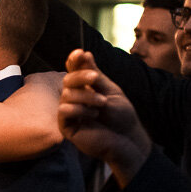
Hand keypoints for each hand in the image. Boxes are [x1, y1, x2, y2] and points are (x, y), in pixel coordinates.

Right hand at [58, 50, 152, 185]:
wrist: (126, 138)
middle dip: (81, 76)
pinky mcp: (67, 126)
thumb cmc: (121, 116)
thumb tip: (84, 53)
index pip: (74, 71)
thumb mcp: (110, 90)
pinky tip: (93, 115)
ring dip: (86, 96)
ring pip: (66, 94)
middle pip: (68, 80)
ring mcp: (70, 112)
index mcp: (85, 88)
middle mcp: (75, 98)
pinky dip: (78, 109)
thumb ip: (95, 74)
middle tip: (95, 78)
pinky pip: (63, 110)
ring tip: (102, 104)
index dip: (74, 61)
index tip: (80, 53)